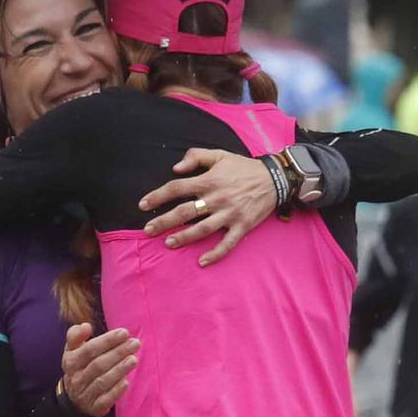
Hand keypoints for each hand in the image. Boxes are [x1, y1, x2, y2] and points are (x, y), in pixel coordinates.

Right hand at [60, 323, 139, 416]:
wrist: (73, 398)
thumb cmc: (79, 367)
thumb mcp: (72, 350)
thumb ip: (76, 335)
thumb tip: (85, 326)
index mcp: (70, 361)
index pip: (89, 350)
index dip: (107, 341)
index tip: (124, 332)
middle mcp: (76, 378)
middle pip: (98, 364)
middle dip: (118, 353)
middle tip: (135, 343)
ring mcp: (85, 394)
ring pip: (102, 381)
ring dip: (119, 370)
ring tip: (134, 359)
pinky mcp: (94, 407)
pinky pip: (106, 400)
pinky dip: (116, 391)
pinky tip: (127, 382)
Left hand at [139, 149, 278, 265]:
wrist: (274, 178)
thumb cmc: (243, 167)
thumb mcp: (220, 155)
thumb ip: (196, 157)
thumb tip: (175, 168)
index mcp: (209, 180)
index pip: (177, 188)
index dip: (158, 196)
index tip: (143, 205)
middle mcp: (216, 198)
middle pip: (185, 212)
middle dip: (164, 222)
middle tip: (148, 230)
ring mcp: (229, 214)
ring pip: (202, 229)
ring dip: (184, 237)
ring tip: (168, 243)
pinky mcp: (242, 226)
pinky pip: (227, 244)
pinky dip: (215, 254)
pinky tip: (201, 262)